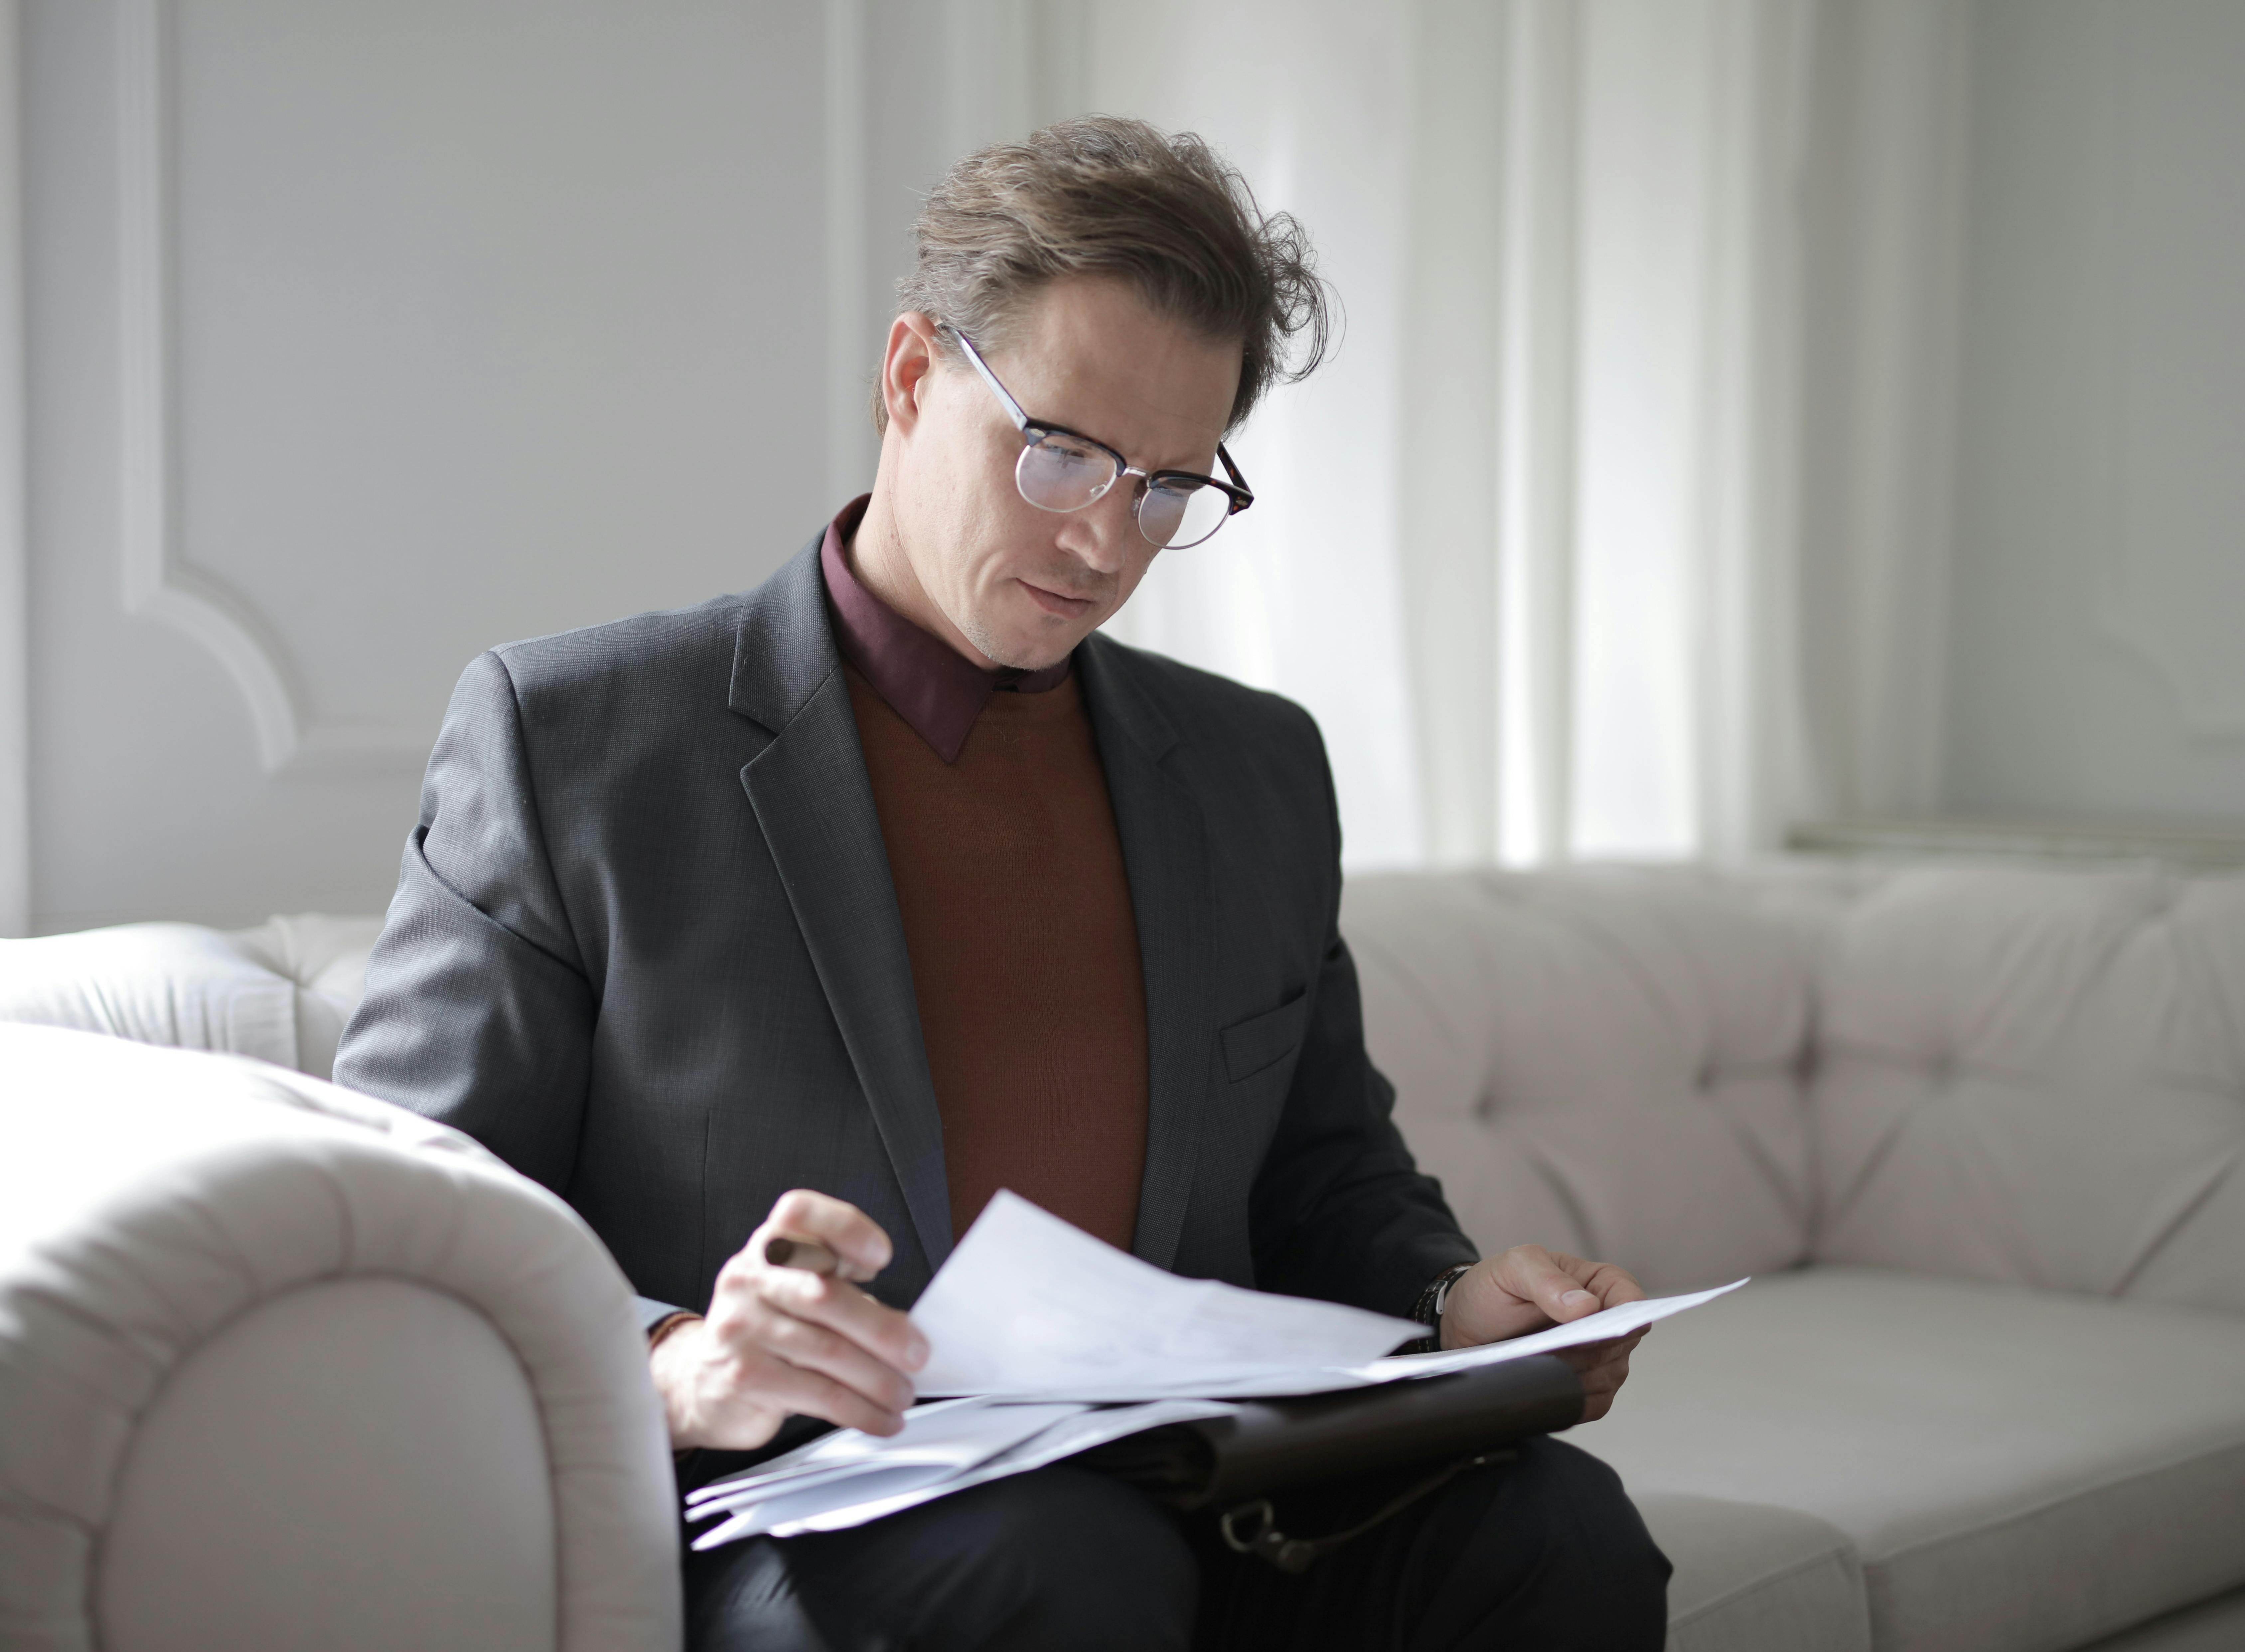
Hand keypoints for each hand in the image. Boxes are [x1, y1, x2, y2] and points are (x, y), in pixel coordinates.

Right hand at [649, 1190, 928, 1450]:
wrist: (700, 1380)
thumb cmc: (768, 1329)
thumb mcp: (796, 1291)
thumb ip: (840, 1290)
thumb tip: (907, 1328)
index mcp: (770, 1246)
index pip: (798, 1212)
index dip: (843, 1227)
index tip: (881, 1256)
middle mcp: (749, 1278)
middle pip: (824, 1294)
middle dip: (882, 1329)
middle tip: (917, 1354)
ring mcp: (741, 1327)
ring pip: (827, 1351)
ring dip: (878, 1379)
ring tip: (903, 1393)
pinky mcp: (744, 1376)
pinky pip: (818, 1394)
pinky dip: (860, 1410)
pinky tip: (881, 1418)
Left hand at [1438, 1245, 1647, 1423]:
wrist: (1467, 1327)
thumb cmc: (1495, 1290)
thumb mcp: (1513, 1269)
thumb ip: (1548, 1280)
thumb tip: (1587, 1306)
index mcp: (1599, 1284)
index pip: (1631, 1300)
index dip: (1621, 1316)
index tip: (1591, 1329)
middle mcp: (1607, 1322)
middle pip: (1620, 1344)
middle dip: (1585, 1349)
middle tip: (1546, 1347)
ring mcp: (1602, 1359)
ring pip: (1608, 1377)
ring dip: (1573, 1374)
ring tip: (1536, 1363)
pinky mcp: (1587, 1390)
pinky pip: (1594, 1404)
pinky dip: (1570, 1398)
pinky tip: (1543, 1385)